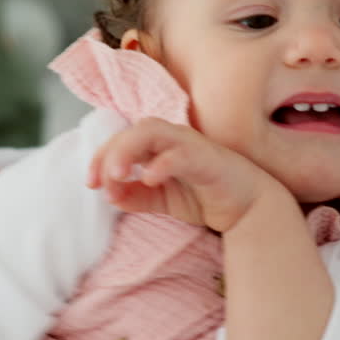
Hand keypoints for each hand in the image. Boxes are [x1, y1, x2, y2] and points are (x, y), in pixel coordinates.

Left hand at [88, 118, 277, 232]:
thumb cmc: (205, 195)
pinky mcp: (207, 158)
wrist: (249, 208)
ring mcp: (190, 144)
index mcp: (158, 145)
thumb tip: (108, 196)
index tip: (90, 183)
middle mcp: (172, 138)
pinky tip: (149, 178)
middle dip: (109, 153)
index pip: (122, 141)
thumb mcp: (161, 200)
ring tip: (115, 175)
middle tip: (96, 180)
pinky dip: (162, 163)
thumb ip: (135, 196)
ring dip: (128, 150)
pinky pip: (181, 154)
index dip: (101, 158)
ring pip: (152, 131)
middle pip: (133, 131)